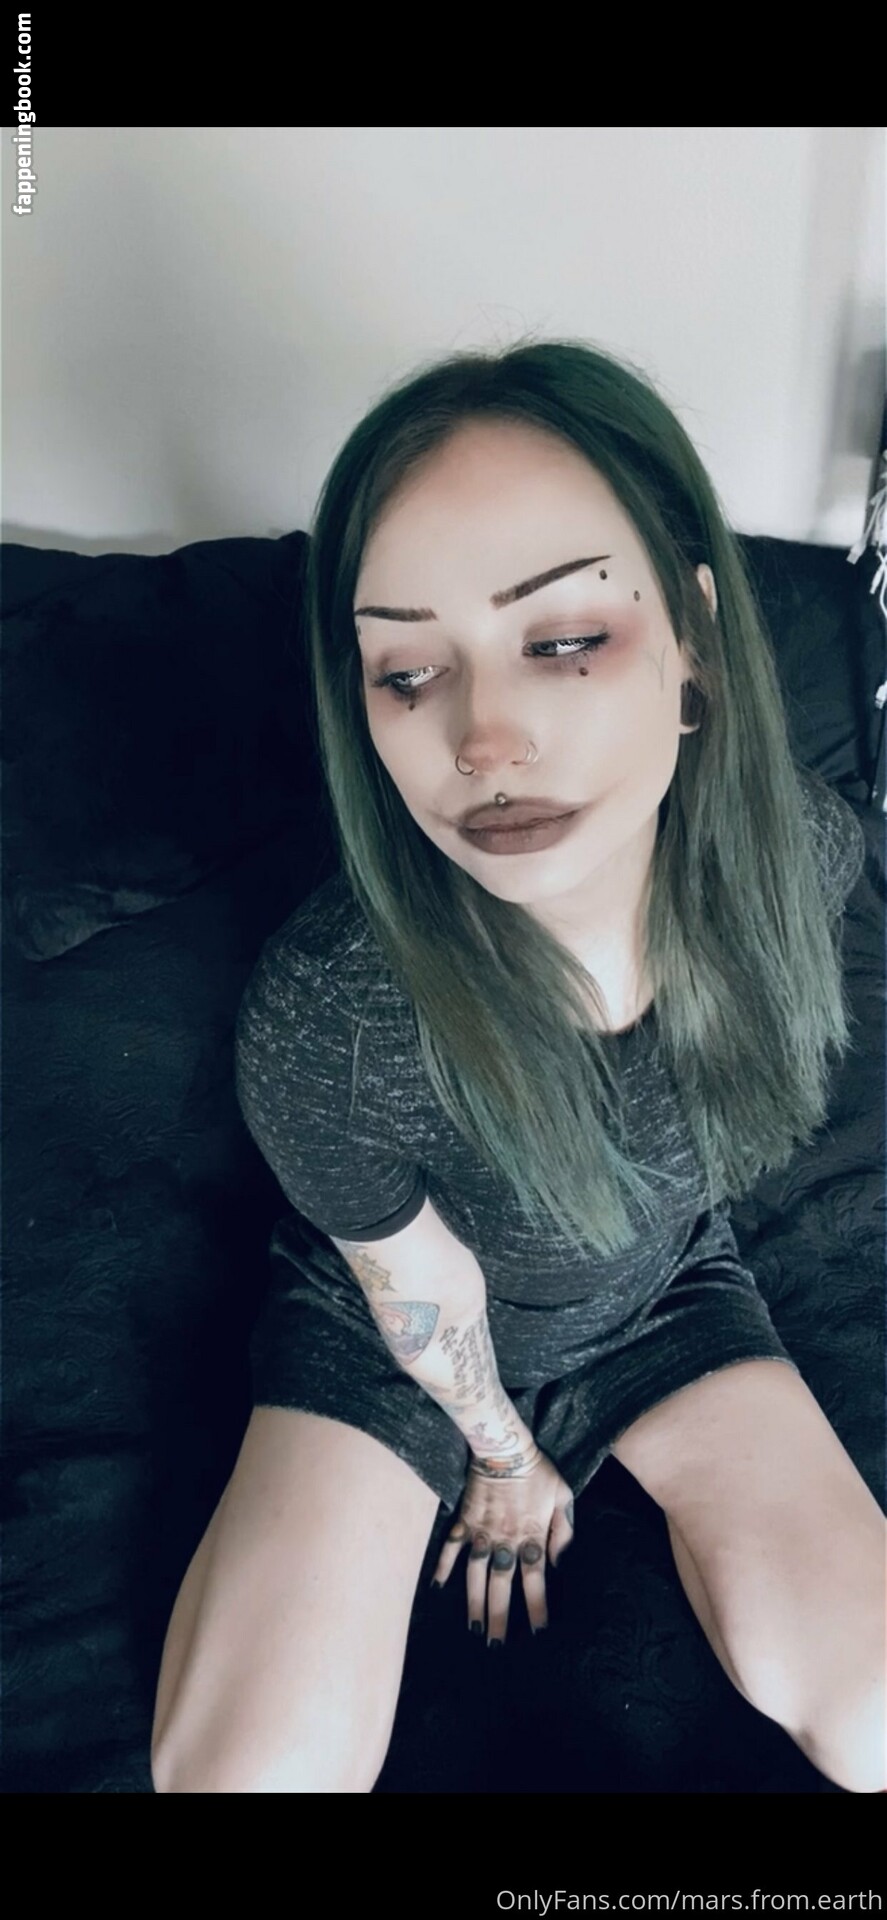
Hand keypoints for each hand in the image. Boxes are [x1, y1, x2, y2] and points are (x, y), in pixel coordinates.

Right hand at [431, 1446, 574, 1645]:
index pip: (535, 1580)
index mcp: (532, 1537)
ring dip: (473, 1602)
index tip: (539, 1632)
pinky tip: (436, 1588)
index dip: (537, 1607)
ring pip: (476, 1574)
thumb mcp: (563, 1497)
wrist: (504, 1446)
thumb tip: (561, 1564)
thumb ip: (563, 1532)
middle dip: (499, 1618)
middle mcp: (505, 1540)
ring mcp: (482, 1532)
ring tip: (471, 1629)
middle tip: (495, 1646)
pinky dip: (442, 1567)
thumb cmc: (538, 1471)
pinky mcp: (464, 1520)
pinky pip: (451, 1547)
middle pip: (502, 1586)